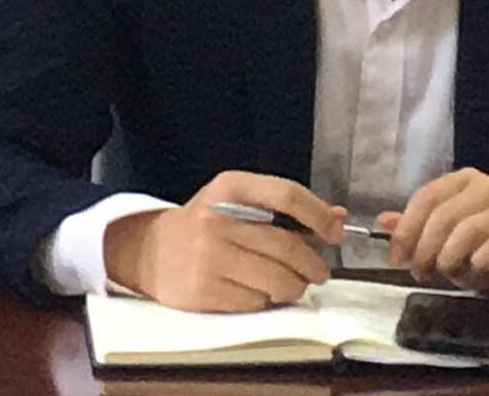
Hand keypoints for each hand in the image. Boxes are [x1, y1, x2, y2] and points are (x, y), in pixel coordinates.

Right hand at [104, 171, 346, 311]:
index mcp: (231, 187)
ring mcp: (209, 257)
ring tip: (294, 284)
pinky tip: (261, 291)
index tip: (335, 232)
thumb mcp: (238, 199)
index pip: (287, 195)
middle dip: (314, 264)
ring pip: (277, 280)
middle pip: (287, 246)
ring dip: (295, 287)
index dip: (319, 215)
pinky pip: (256, 302)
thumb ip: (285, 206)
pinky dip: (267, 300)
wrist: (150, 250)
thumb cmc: (205, 222)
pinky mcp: (203, 291)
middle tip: (319, 272)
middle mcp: (219, 219)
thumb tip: (338, 218)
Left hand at [376, 167, 488, 306]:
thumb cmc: (486, 250)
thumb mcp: (447, 238)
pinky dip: (479, 262)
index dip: (407, 228)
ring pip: (468, 229)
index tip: (396, 257)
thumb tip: (383, 221)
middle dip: (425, 248)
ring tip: (447, 273)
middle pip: (444, 214)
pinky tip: (477, 271)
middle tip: (420, 272)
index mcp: (465, 180)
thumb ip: (417, 228)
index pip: (427, 196)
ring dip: (450, 257)